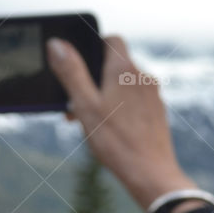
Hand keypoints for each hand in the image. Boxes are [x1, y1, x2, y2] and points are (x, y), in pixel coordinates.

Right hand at [46, 35, 198, 210]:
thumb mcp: (85, 105)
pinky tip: (107, 129)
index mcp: (124, 69)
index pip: (111, 39)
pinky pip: (134, 99)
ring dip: (104, 94)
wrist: (151, 174)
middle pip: (114, 64)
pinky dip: (119, 106)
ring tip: (88, 120)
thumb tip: (56, 43)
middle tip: (76, 101)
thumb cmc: (116, 141)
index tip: (78, 64)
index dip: (93, 45)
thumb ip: (71, 72)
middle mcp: (142, 76)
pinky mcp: (157, 111)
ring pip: (123, 84)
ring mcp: (152, 94)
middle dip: (93, 78)